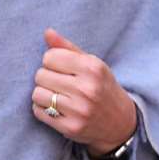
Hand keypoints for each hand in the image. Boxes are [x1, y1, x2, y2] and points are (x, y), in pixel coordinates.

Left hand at [31, 28, 137, 156]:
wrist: (121, 123)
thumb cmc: (101, 87)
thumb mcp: (92, 64)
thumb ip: (67, 47)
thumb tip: (47, 32)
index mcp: (93, 68)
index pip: (49, 57)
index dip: (52, 62)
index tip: (62, 68)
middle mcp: (87, 89)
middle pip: (40, 75)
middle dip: (47, 78)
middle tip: (61, 84)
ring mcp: (79, 110)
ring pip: (37, 94)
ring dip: (43, 94)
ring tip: (58, 96)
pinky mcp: (70, 127)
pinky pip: (38, 111)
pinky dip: (42, 109)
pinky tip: (57, 109)